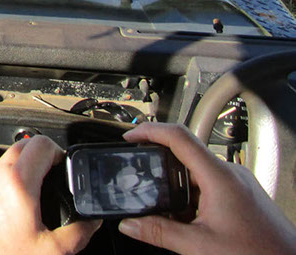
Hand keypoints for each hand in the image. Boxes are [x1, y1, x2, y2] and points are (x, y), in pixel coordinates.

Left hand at [0, 136, 99, 254]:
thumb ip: (78, 234)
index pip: (42, 144)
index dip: (59, 151)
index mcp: (18, 181)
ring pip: (5, 160)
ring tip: (36, 195)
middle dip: (42, 157)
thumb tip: (90, 223)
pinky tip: (15, 207)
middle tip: (54, 178)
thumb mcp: (50, 251)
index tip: (65, 168)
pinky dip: (6, 182)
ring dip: (23, 168)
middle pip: (23, 146)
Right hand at [118, 123, 295, 254]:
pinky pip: (210, 183)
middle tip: (138, 171)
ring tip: (163, 205)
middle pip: (185, 152)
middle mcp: (231, 174)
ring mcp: (239, 183)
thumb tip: (131, 224)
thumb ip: (160, 232)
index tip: (130, 136)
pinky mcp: (244, 195)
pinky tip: (187, 218)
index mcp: (219, 177)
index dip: (149, 131)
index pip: (178, 136)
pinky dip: (192, 194)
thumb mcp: (199, 246)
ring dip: (176, 182)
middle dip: (159, 161)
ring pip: (197, 170)